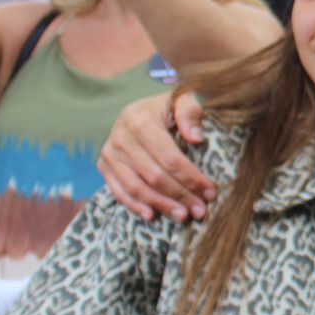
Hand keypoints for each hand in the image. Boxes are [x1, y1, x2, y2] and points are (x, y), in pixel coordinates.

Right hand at [96, 91, 213, 221]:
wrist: (141, 108)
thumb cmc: (169, 107)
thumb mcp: (183, 98)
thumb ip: (191, 111)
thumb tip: (195, 138)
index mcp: (140, 120)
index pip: (169, 158)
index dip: (191, 178)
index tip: (210, 192)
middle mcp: (120, 138)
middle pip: (154, 176)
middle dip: (180, 196)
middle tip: (201, 210)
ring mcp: (109, 153)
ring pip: (137, 188)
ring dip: (161, 205)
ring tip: (183, 216)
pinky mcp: (104, 166)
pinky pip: (118, 191)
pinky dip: (134, 205)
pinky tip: (152, 215)